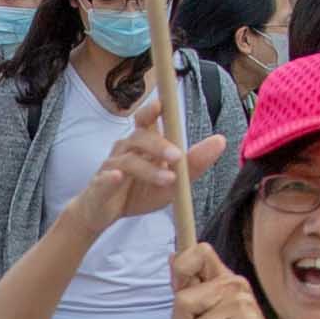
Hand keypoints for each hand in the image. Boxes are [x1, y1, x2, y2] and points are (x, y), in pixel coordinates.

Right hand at [83, 101, 218, 227]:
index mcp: (142, 144)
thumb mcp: (172, 183)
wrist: (104, 214)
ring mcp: (111, 167)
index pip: (147, 120)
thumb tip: (220, 140)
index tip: (163, 103)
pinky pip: (104, 179)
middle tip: (177, 157)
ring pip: (128, 160)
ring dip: (148, 169)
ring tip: (168, 179)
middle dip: (159, 145)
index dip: (153, 110)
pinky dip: (110, 178)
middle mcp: (125, 149)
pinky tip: (117, 176)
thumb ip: (193, 164)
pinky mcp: (99, 186)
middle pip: (139, 137)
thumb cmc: (137, 193)